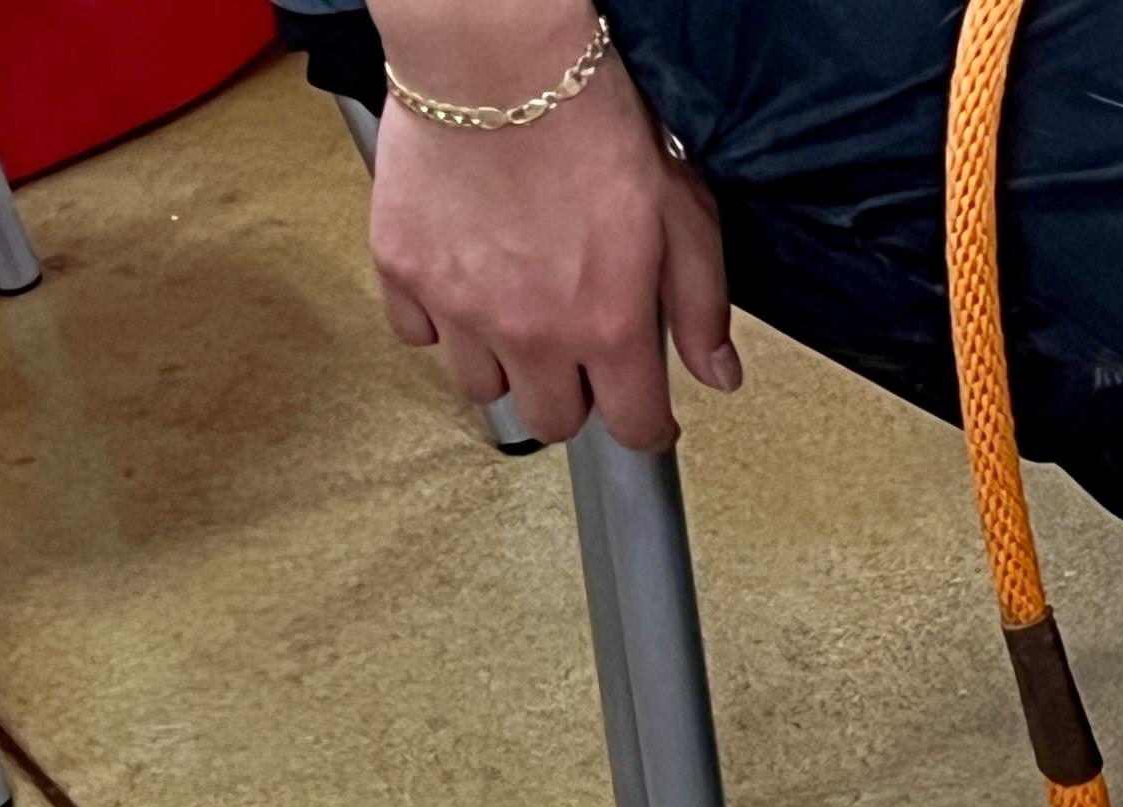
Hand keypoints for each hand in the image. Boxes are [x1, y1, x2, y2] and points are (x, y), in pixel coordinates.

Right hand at [366, 7, 738, 451]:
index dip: (647, 424)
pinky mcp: (403, 270)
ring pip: (481, 387)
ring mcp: (460, 306)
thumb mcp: (682, 216)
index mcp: (607, 326)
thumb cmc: (591, 125)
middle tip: (579, 355)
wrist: (499, 63)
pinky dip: (440, 323)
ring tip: (519, 318)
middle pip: (552, 421)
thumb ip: (701, 306)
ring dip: (506, 366)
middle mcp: (532, 332)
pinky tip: (464, 287)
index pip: (633, 427)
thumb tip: (718, 373)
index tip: (644, 410)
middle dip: (573, 397)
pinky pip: (417, 334)